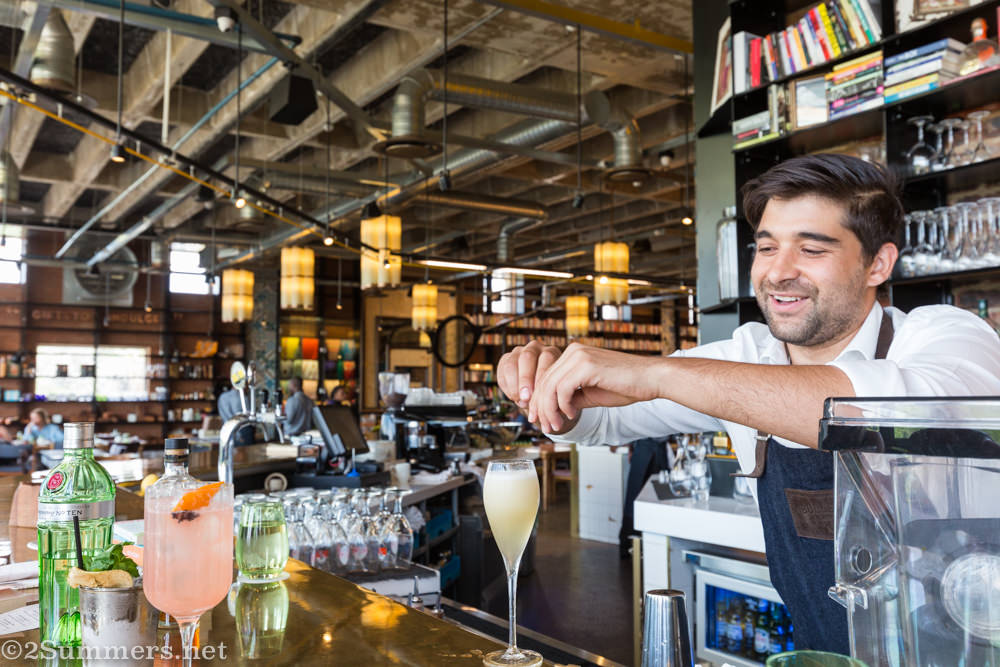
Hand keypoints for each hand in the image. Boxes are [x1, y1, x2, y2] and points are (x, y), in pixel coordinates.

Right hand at [497, 340, 562, 409]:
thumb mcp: (554, 391)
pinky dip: (506, 386)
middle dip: (525, 378)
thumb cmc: (550, 393)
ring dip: (513, 384)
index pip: (547, 358)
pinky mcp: (505, 358)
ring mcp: (518, 351)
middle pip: (527, 357)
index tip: (539, 394)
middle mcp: (534, 348)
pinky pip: (502, 370)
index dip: (541, 376)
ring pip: (511, 364)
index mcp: (551, 352)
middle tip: (525, 397)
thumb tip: (541, 400)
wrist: (537, 393)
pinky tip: (513, 397)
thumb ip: (550, 391)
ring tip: (518, 400)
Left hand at [528, 343, 663, 432]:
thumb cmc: (626, 386)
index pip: (547, 378)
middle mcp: (573, 351)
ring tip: (556, 425)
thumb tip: (552, 410)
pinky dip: (563, 404)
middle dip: (541, 408)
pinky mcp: (586, 365)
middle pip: (544, 382)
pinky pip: (562, 388)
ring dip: (550, 410)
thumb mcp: (591, 394)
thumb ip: (571, 398)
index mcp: (573, 355)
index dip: (539, 401)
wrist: (651, 379)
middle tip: (544, 427)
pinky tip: (571, 414)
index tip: (540, 420)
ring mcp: (579, 356)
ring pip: (550, 386)